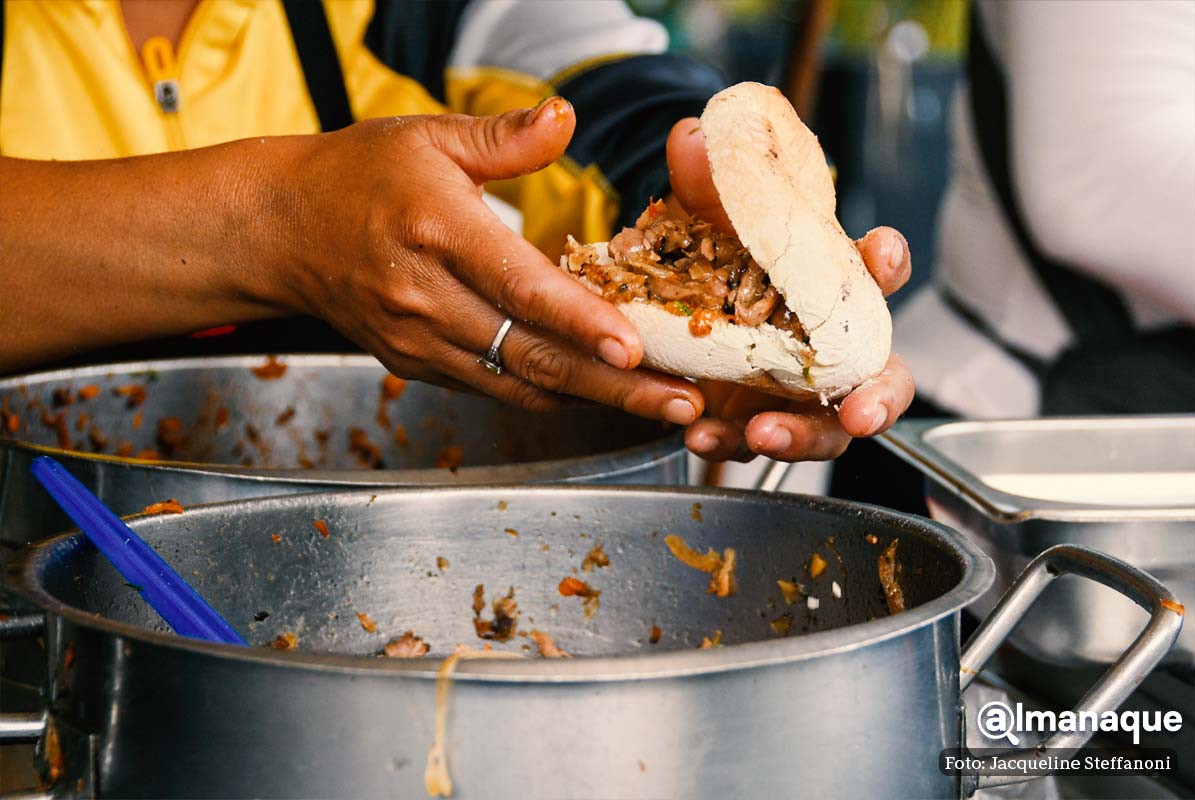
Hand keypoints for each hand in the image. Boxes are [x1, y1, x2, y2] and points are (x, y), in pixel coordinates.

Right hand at [268, 100, 703, 424]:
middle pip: (531, 353)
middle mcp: (425, 297)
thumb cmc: (358, 176)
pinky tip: (602, 392)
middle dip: (615, 384)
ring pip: (519, 382)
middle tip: (682, 404)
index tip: (634, 344)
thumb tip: (567, 118)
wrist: (282, 232)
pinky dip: (552, 393)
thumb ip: (503, 139)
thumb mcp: (426, 137)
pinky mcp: (417, 366)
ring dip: (594, 399)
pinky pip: (496, 387)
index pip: (516, 284)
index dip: (578, 319)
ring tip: (661, 406)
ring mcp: (418, 341)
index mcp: (434, 228)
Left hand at [665, 117, 915, 461]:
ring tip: (762, 434)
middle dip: (879, 398)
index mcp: (833, 290)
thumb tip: (689, 137)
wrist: (672, 311)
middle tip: (861, 412)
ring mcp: (795, 394)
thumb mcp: (705, 224)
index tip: (882, 246)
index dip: (886, 261)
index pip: (875, 273)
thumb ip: (702, 186)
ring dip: (799, 436)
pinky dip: (728, 444)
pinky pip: (753, 444)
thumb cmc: (718, 263)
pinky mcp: (753, 423)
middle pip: (881, 380)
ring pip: (824, 430)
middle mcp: (828, 348)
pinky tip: (699, 436)